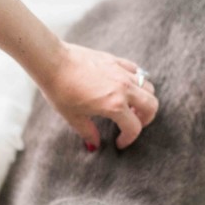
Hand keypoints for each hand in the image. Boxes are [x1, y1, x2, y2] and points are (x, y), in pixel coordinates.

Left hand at [40, 42, 157, 149]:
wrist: (53, 62)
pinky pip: (137, 71)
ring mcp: (122, 72)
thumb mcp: (72, 116)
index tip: (119, 143)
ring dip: (144, 99)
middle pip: (151, 106)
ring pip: (148, 87)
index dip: (128, 139)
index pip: (134, 127)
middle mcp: (124, 88)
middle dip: (146, 119)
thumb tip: (94, 144)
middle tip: (133, 124)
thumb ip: (87, 131)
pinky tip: (124, 86)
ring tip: (130, 106)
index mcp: (114, 105)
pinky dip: (137, 80)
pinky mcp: (116, 60)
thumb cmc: (60, 90)